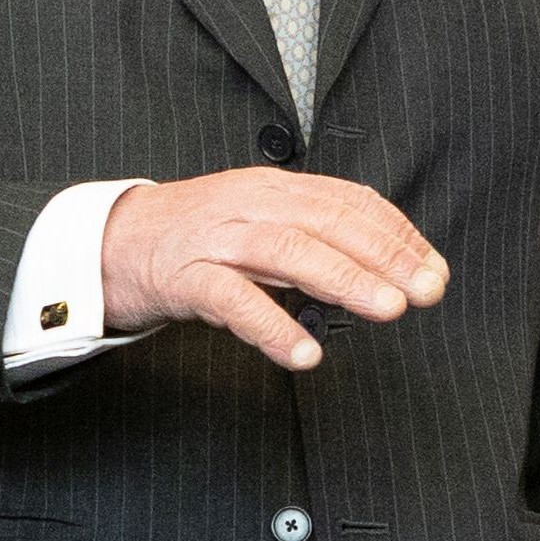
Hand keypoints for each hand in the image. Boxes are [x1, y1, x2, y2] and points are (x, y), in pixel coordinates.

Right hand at [99, 170, 448, 372]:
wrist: (106, 243)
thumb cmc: (189, 239)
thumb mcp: (256, 222)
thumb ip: (309, 236)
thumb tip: (379, 265)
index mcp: (273, 188)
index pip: (348, 201)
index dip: (397, 233)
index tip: (433, 267)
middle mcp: (250, 204)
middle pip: (328, 222)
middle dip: (386, 256)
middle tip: (427, 290)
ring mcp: (216, 239)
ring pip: (289, 252)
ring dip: (345, 280)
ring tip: (388, 310)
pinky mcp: (184, 276)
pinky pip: (233, 300)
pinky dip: (272, 326)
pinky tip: (304, 352)